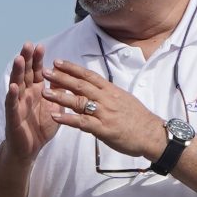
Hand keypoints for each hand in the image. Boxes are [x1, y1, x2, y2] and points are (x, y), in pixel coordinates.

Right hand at [0, 43, 56, 161]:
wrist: (30, 149)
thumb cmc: (40, 128)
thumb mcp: (54, 107)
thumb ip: (57, 91)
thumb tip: (64, 75)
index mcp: (35, 91)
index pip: (35, 71)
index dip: (37, 59)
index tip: (39, 46)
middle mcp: (25, 95)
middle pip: (25, 73)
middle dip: (26, 59)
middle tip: (27, 44)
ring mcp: (17, 105)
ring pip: (16, 85)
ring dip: (17, 72)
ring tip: (18, 59)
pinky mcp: (13, 118)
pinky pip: (12, 105)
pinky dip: (12, 96)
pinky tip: (13, 87)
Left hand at [43, 60, 166, 159]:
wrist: (152, 134)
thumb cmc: (138, 118)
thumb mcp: (123, 99)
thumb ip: (107, 93)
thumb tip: (94, 87)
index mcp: (111, 90)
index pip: (89, 76)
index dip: (72, 68)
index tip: (58, 62)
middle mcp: (106, 99)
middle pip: (81, 85)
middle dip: (61, 78)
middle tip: (44, 71)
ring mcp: (104, 113)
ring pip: (79, 102)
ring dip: (60, 96)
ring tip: (44, 92)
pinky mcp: (103, 129)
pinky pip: (82, 122)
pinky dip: (68, 119)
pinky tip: (55, 116)